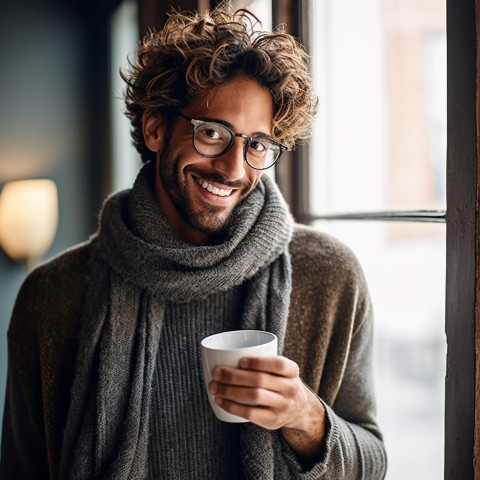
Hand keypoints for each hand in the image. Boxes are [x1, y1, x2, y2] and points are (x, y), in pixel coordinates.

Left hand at [208, 356, 326, 457]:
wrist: (299, 409)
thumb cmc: (280, 382)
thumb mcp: (281, 370)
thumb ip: (263, 362)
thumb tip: (225, 354)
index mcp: (292, 370)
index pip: (278, 364)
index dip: (258, 362)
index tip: (240, 361)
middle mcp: (290, 388)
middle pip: (260, 380)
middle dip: (234, 376)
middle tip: (216, 373)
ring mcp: (283, 405)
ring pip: (254, 396)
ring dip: (229, 391)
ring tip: (214, 387)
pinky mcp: (273, 420)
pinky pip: (250, 413)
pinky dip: (232, 406)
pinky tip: (220, 401)